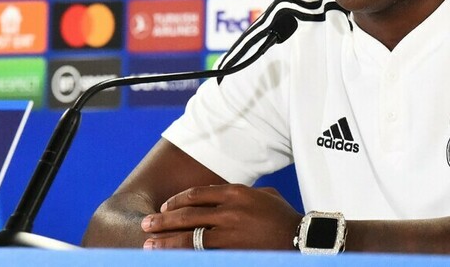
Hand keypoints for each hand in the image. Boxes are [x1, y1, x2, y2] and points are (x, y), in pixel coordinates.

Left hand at [140, 184, 301, 249]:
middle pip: (187, 215)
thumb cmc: (284, 217)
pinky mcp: (233, 251)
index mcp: (236, 192)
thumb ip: (242, 194)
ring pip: (189, 237)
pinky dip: (184, 255)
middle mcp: (230, 210)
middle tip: (146, 226)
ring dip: (166, 241)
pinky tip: (170, 258)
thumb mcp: (264, 195)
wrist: (303, 238)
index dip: (176, 201)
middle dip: (162, 221)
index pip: (196, 194)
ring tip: (149, 245)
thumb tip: (221, 196)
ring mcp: (230, 232)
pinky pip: (202, 253)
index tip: (164, 208)